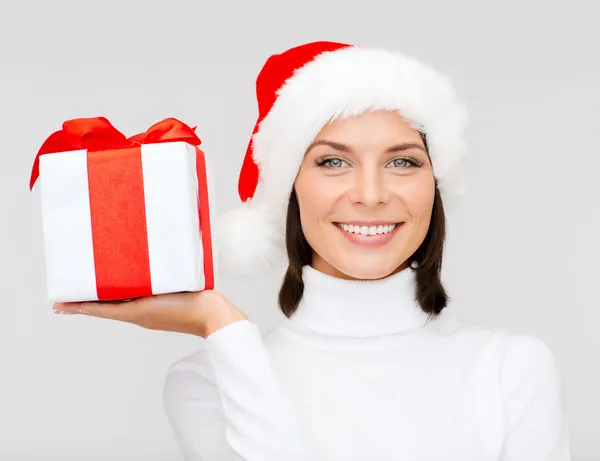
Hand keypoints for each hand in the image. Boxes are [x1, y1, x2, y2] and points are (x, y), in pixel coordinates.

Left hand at [52, 290, 247, 337]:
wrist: (216, 316)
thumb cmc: (190, 309)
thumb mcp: (157, 302)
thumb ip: (135, 299)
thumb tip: (110, 293)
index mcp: (136, 313)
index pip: (99, 309)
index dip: (79, 307)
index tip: (59, 305)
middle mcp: (141, 314)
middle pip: (108, 305)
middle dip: (90, 299)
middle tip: (72, 292)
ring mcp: (154, 311)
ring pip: (124, 301)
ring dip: (108, 294)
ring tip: (97, 284)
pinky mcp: (166, 305)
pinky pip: (140, 297)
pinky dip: (129, 291)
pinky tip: (133, 280)